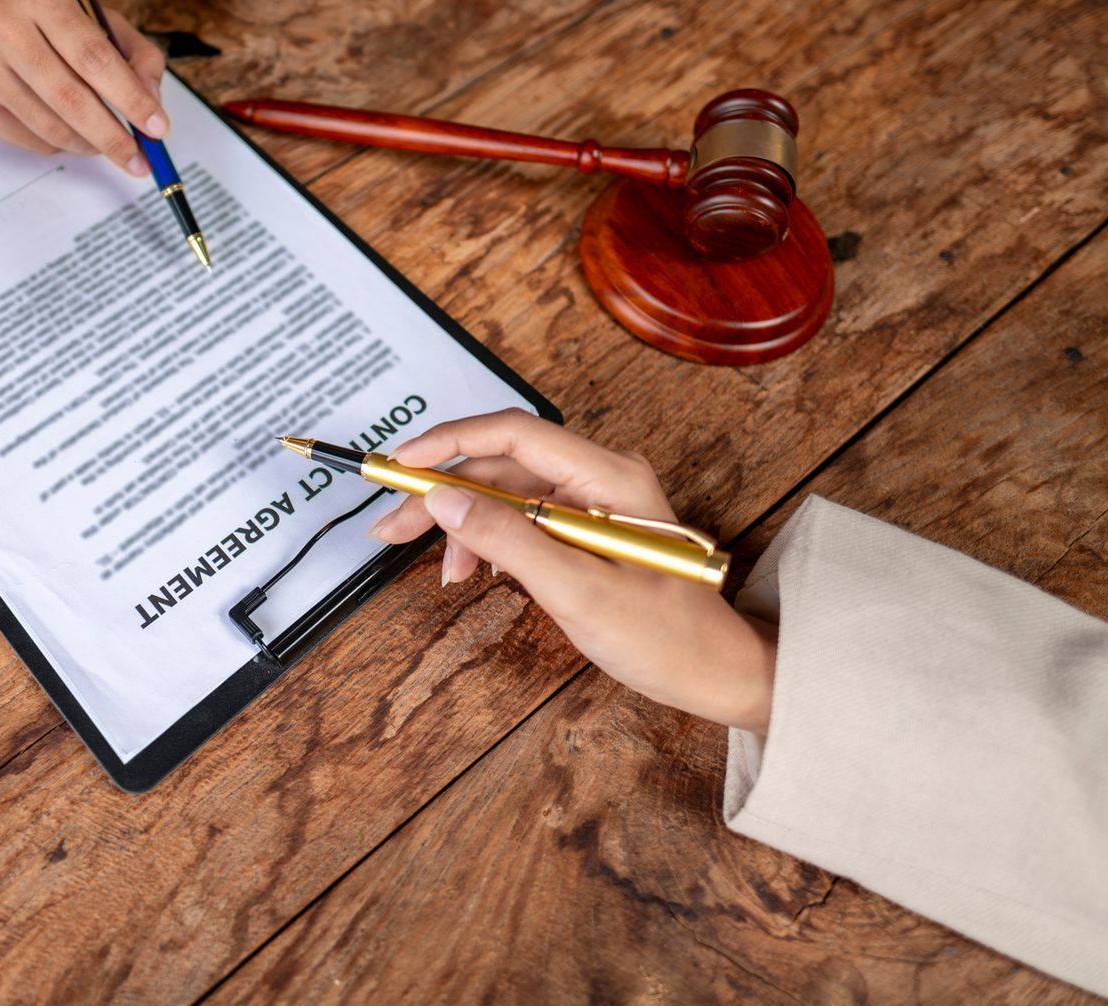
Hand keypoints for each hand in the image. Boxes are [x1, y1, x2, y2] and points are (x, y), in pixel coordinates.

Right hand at [0, 0, 167, 172]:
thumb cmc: (42, 22)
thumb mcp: (94, 17)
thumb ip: (134, 52)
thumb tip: (152, 100)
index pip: (93, 56)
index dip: (130, 96)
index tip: (157, 127)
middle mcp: (6, 29)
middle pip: (70, 97)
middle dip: (112, 135)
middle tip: (140, 160)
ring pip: (50, 126)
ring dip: (89, 144)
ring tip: (108, 145)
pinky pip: (31, 139)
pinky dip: (62, 146)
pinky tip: (73, 135)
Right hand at [370, 410, 777, 732]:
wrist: (714, 673)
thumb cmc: (667, 637)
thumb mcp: (578, 591)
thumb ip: (509, 541)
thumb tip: (446, 502)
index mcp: (609, 476)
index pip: (513, 434)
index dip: (450, 443)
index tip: (402, 464)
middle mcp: (600, 477)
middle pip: (501, 465)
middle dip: (444, 493)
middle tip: (393, 526)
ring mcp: (593, 502)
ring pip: (506, 493)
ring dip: (463, 524)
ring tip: (439, 568)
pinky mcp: (585, 529)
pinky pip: (523, 519)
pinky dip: (489, 540)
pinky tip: (471, 568)